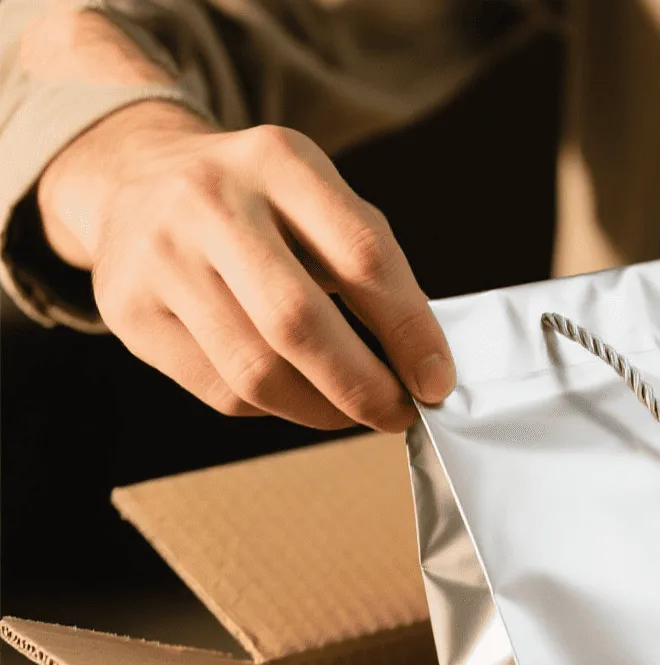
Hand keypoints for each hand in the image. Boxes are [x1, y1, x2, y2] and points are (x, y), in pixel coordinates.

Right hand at [37, 101, 453, 431]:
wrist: (135, 179)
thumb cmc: (257, 202)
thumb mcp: (316, 197)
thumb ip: (372, 266)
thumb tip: (424, 364)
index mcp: (278, 161)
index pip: (361, 256)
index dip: (409, 329)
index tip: (438, 380)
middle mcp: (209, 202)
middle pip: (298, 322)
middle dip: (363, 385)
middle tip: (399, 413)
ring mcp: (159, 257)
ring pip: (256, 370)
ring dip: (322, 409)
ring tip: (354, 412)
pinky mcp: (128, 311)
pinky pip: (220, 389)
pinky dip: (274, 407)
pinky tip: (298, 396)